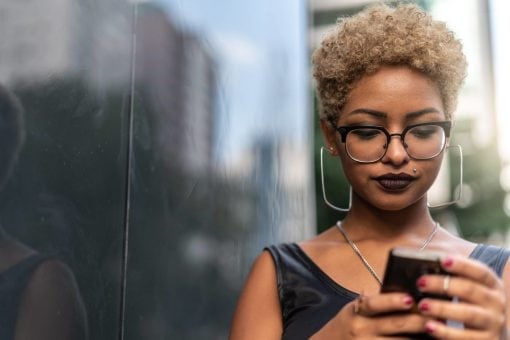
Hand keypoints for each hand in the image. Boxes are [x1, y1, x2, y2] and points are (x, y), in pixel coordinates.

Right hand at [312, 292, 430, 338]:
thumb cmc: (347, 326)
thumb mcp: (353, 312)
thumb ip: (373, 305)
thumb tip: (407, 297)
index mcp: (355, 312)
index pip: (373, 304)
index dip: (391, 301)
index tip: (410, 298)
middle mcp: (359, 330)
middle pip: (393, 325)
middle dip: (417, 321)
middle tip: (437, 317)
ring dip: (419, 339)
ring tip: (437, 333)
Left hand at [416, 255, 505, 338]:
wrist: (488, 331)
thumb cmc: (469, 303)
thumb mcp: (467, 288)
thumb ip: (451, 276)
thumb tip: (422, 260)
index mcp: (491, 284)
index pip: (480, 271)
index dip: (463, 265)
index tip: (443, 260)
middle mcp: (495, 302)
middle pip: (470, 290)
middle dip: (443, 285)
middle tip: (420, 283)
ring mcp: (493, 323)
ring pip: (468, 314)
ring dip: (443, 309)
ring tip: (422, 305)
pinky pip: (464, 337)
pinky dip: (445, 332)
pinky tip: (429, 326)